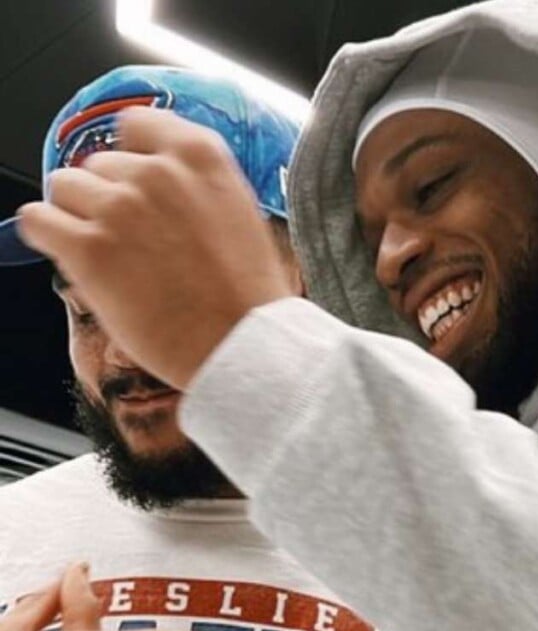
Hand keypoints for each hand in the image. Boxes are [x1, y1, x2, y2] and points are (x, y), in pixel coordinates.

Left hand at [16, 107, 293, 389]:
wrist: (242, 344)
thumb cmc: (247, 293)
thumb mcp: (238, 212)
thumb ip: (194, 183)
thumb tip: (150, 175)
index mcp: (201, 156)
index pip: (137, 123)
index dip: (133, 155)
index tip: (138, 183)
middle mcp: (157, 172)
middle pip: (99, 163)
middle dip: (111, 198)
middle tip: (138, 242)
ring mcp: (119, 207)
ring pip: (65, 187)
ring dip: (80, 217)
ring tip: (112, 255)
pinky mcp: (87, 248)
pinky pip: (36, 220)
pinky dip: (50, 237)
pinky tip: (78, 259)